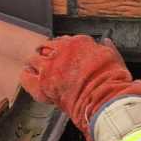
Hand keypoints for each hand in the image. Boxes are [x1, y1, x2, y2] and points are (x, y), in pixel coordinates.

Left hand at [21, 36, 140, 140]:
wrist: (104, 99)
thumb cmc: (112, 81)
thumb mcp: (114, 58)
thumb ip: (107, 48)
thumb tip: (105, 42)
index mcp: (79, 43)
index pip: (66, 40)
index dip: (65, 49)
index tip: (66, 54)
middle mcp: (61, 51)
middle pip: (47, 47)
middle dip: (48, 53)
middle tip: (50, 60)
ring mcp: (49, 67)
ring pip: (35, 59)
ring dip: (37, 63)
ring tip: (38, 68)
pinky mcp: (42, 84)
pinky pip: (26, 76)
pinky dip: (27, 76)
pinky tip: (28, 75)